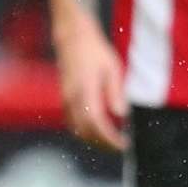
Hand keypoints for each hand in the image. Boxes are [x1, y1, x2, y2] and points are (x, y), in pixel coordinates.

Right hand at [54, 21, 127, 152]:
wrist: (72, 39)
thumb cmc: (96, 51)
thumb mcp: (112, 68)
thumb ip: (115, 93)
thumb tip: (121, 116)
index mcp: (85, 90)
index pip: (96, 123)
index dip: (109, 138)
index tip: (123, 145)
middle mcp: (72, 98)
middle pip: (84, 131)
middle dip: (102, 143)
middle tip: (120, 147)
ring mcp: (65, 99)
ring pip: (76, 129)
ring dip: (93, 139)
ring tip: (110, 142)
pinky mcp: (64, 99)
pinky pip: (72, 122)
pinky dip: (84, 131)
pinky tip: (98, 131)